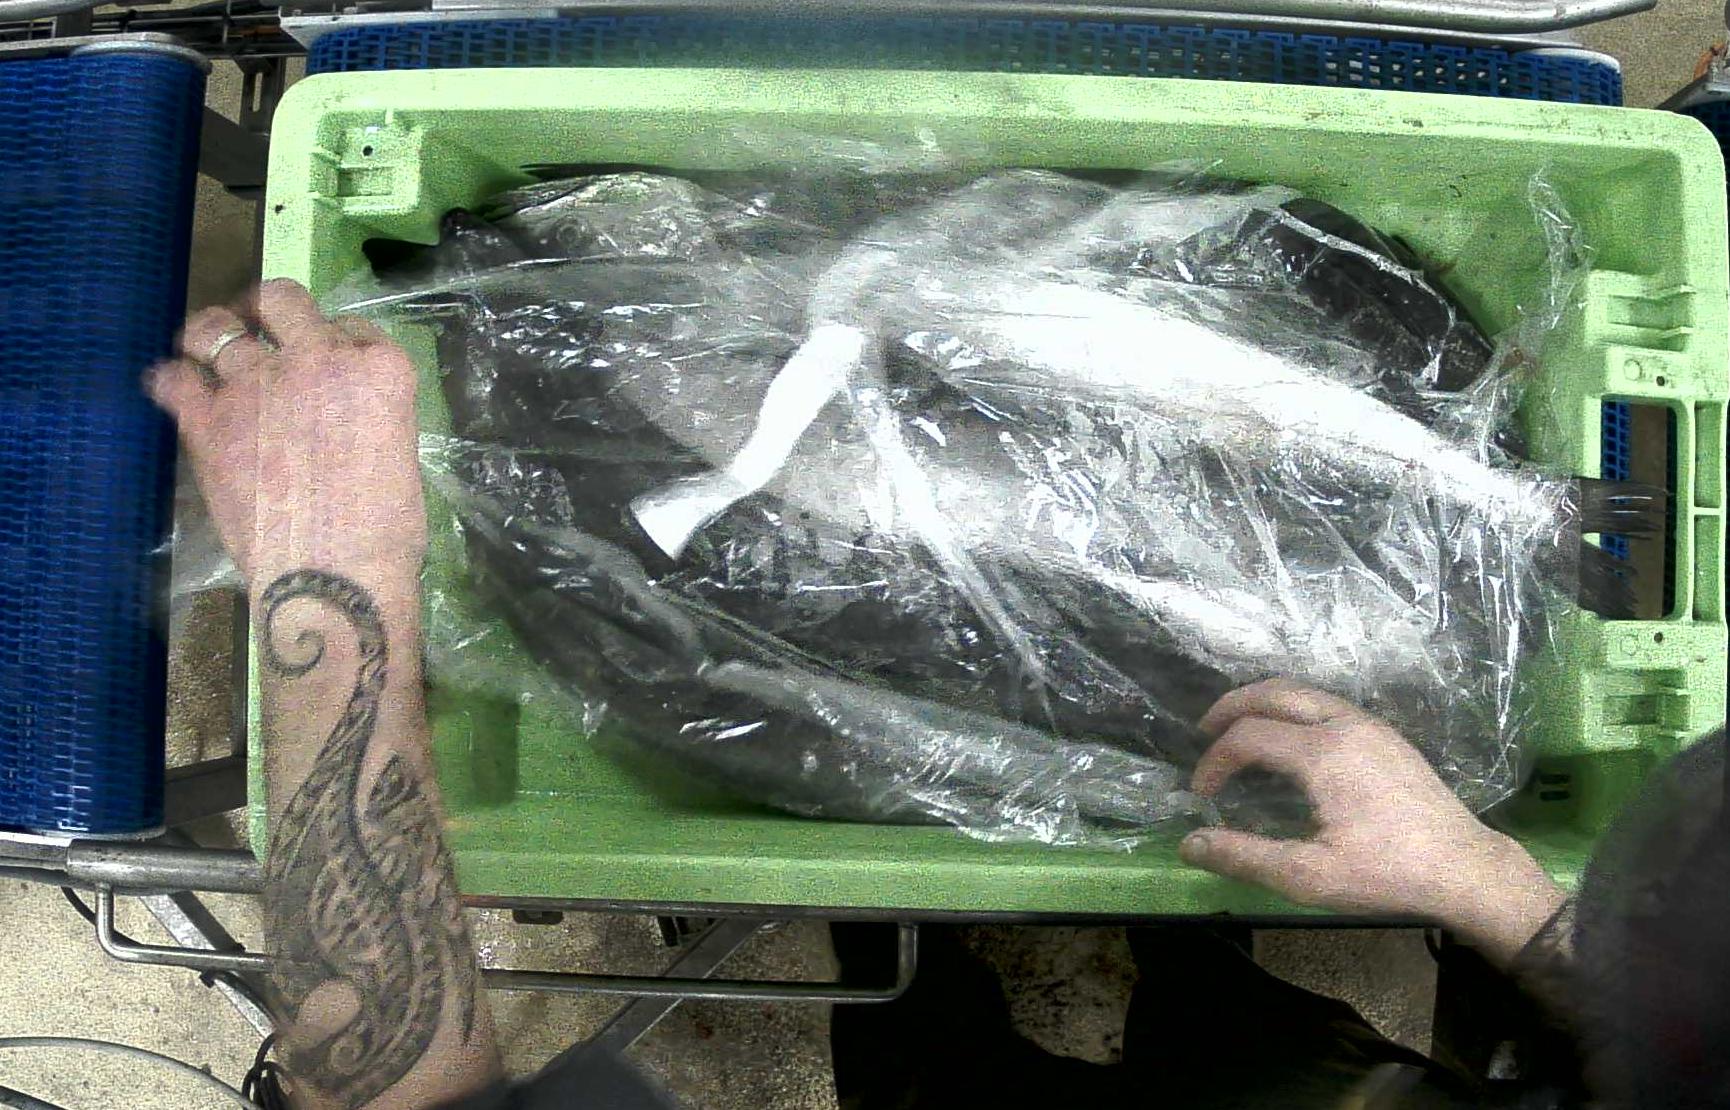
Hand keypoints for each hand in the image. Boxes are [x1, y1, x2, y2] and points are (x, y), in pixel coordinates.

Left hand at [148, 279, 424, 584]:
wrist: (336, 574)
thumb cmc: (386, 529)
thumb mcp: (398, 449)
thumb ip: (366, 411)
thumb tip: (337, 414)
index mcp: (378, 367)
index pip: (350, 325)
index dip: (332, 338)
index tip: (324, 358)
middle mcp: (317, 359)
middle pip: (280, 298)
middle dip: (266, 310)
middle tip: (257, 328)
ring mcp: (257, 385)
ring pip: (214, 327)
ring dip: (211, 334)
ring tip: (208, 348)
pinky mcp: (208, 420)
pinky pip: (172, 378)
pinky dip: (171, 381)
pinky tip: (175, 388)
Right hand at [1181, 679, 1564, 966]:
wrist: (1466, 869)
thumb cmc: (1388, 874)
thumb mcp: (1309, 876)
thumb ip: (1244, 857)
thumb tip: (1189, 844)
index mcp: (1324, 753)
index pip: (1247, 737)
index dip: (1214, 762)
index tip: (1202, 795)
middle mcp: (1345, 724)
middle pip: (1272, 693)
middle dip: (1230, 708)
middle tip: (1203, 734)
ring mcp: (1370, 725)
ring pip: (1302, 692)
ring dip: (1262, 705)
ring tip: (1237, 731)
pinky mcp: (1387, 735)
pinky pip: (1326, 705)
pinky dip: (1292, 711)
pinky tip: (1287, 743)